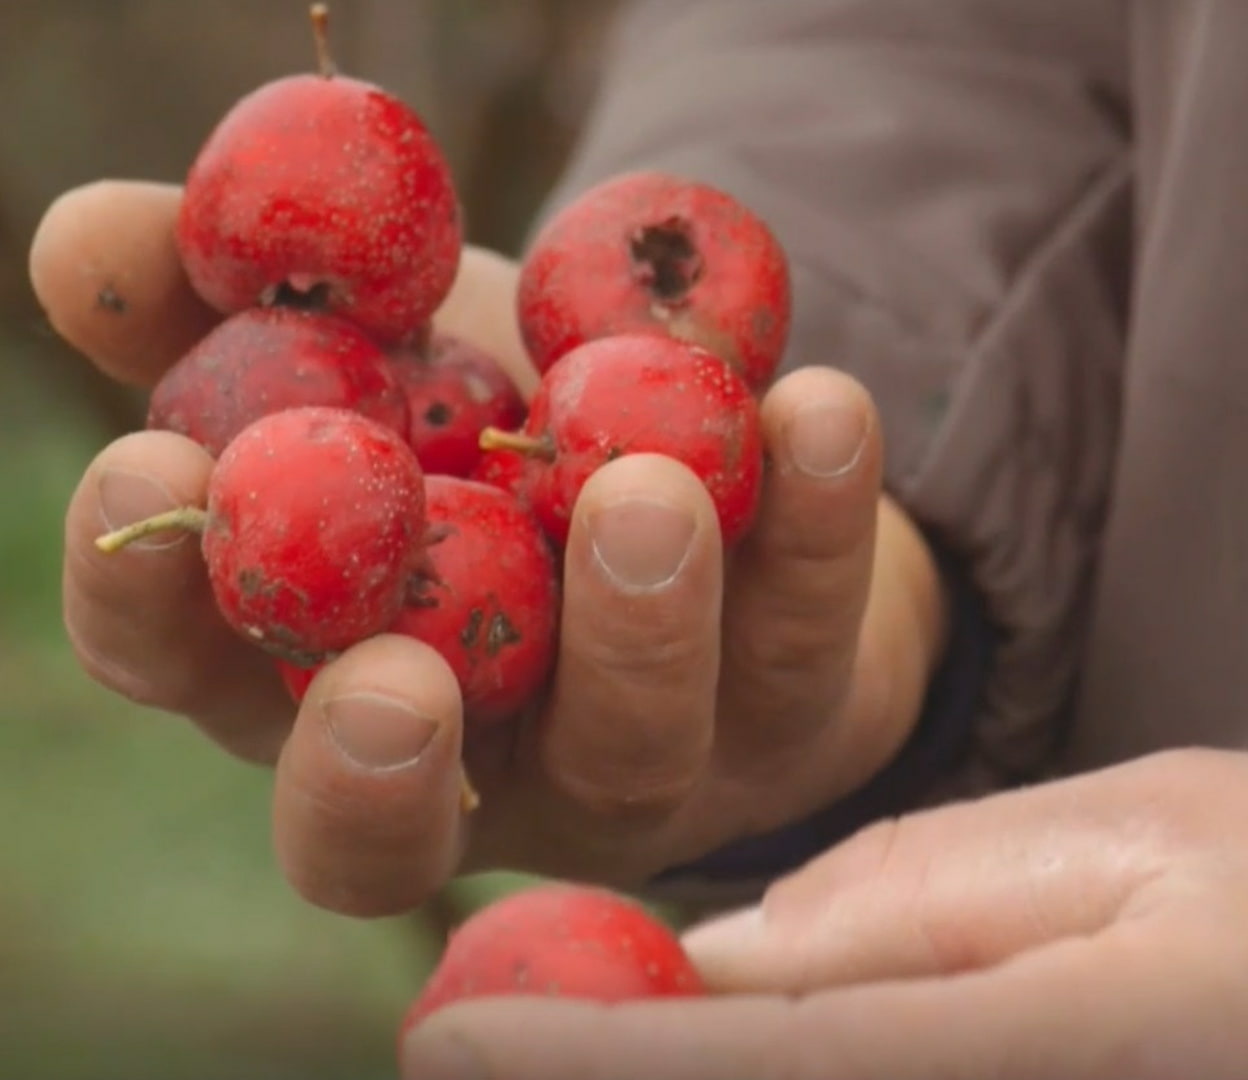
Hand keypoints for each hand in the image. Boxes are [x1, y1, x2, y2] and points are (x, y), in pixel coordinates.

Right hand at [36, 180, 949, 915]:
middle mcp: (470, 751)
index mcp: (316, 665)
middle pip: (390, 813)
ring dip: (635, 626)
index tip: (154, 473)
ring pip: (628, 742)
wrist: (722, 453)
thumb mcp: (368, 339)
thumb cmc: (499, 416)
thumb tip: (90, 237)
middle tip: (394, 668)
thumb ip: (230, 304)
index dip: (150, 599)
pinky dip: (820, 517)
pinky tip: (818, 406)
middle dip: (375, 757)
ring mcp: (638, 753)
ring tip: (642, 491)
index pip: (196, 677)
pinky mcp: (789, 708)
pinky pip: (807, 631)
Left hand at [399, 749, 1247, 1079]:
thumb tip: (717, 962)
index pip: (771, 1062)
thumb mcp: (1121, 834)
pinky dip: (806, 1067)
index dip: (597, 1055)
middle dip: (642, 1070)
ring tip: (627, 998)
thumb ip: (908, 908)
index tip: (448, 1033)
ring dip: (718, 1063)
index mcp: (1050, 1041)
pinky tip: (783, 1020)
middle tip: (511, 1022)